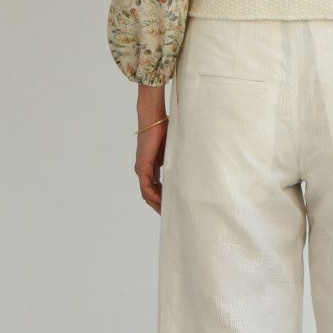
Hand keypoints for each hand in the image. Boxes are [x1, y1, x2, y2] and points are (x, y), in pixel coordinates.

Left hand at [135, 85, 167, 214]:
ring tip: (167, 213)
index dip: (163, 198)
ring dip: (156, 204)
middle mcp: (143, 169)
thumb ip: (177, 159)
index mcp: (150, 166)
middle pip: (149, 194)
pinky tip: (162, 203)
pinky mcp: (142, 167)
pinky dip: (153, 197)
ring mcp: (141, 169)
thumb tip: (191, 167)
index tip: (173, 206)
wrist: (153, 118)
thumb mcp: (173, 149)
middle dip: (159, 205)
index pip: (154, 187)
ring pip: (147, 194)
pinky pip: (146, 188)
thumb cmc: (164, 128)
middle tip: (171, 215)